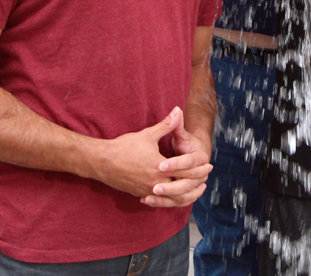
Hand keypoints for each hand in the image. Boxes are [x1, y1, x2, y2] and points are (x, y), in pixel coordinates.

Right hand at [92, 107, 211, 204]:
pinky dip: (169, 200)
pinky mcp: (140, 194)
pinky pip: (159, 201)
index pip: (185, 170)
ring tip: (194, 190)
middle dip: (195, 182)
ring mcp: (147, 191)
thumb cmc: (124, 147)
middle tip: (205, 178)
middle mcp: (155, 183)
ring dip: (185, 195)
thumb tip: (178, 110)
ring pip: (171, 199)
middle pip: (181, 187)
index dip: (198, 168)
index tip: (208, 165)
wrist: (101, 162)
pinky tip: (174, 196)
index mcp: (159, 168)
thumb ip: (166, 125)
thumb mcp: (148, 134)